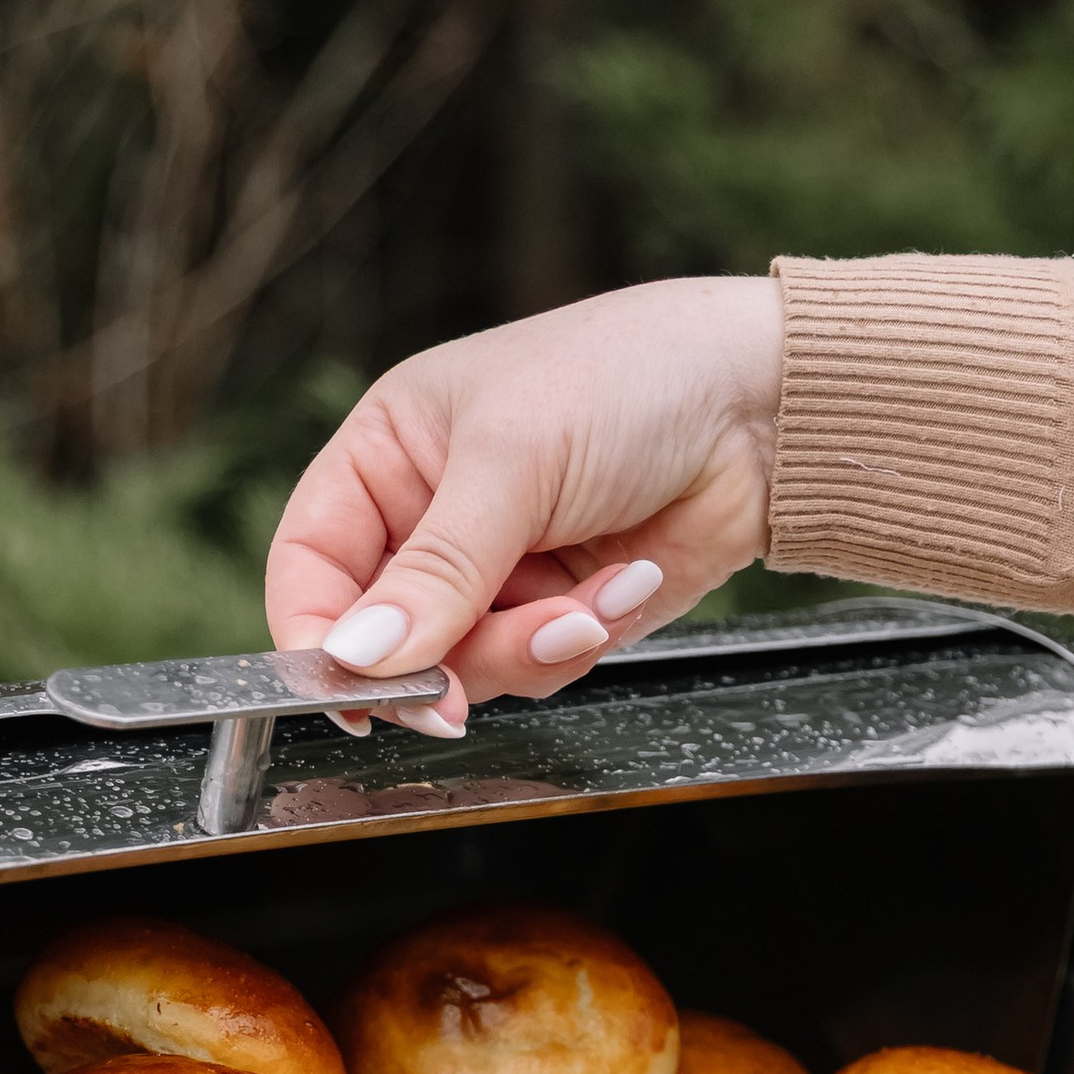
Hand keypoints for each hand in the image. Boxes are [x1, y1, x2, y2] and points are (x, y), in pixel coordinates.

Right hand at [263, 274, 783, 735]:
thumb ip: (435, 569)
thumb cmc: (631, 378)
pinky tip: (623, 584)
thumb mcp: (514, 461)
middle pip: (384, 637)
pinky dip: (577, 641)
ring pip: (462, 666)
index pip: (310, 563)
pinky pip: (535, 667)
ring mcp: (496, 569)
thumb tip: (358, 655)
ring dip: (523, 650)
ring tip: (583, 607)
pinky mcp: (558, 608)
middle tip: (453, 695)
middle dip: (434, 664)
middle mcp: (431, 515)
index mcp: (389, 451)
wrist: (763, 406)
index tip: (347, 691)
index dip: (317, 636)